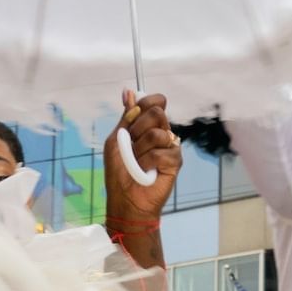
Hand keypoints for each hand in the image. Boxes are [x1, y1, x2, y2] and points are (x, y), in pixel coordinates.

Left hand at [103, 89, 181, 221]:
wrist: (125, 200)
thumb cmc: (119, 173)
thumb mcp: (116, 141)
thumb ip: (126, 117)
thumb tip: (129, 91)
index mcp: (147, 125)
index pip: (155, 102)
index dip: (146, 102)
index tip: (133, 115)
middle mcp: (161, 133)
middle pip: (157, 113)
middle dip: (137, 129)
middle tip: (131, 145)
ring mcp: (170, 146)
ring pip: (157, 133)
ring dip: (139, 150)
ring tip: (136, 163)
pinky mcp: (175, 161)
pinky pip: (161, 152)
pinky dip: (146, 163)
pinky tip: (145, 172)